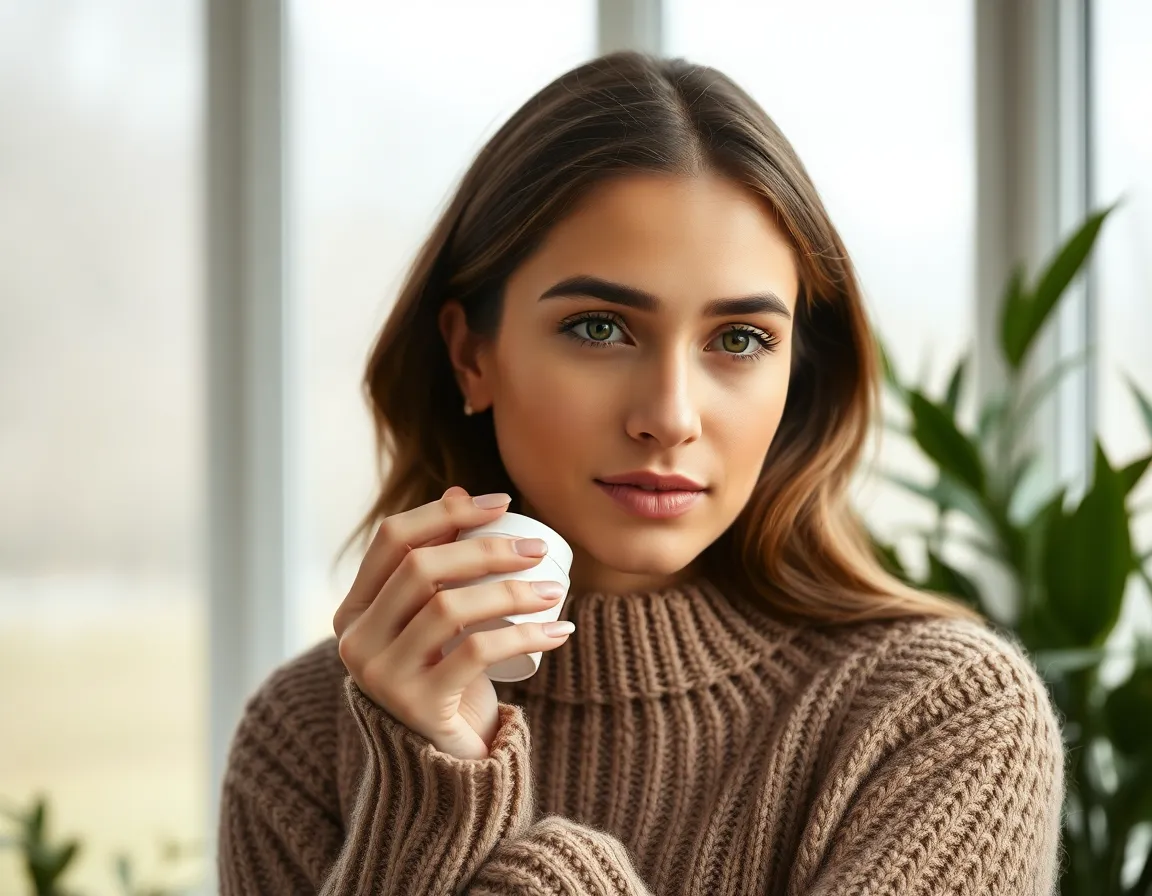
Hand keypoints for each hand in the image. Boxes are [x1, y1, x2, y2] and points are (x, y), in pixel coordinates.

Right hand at [332, 486, 573, 759]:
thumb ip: (440, 562)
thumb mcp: (439, 618)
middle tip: (538, 549)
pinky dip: (524, 635)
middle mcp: (355, 640)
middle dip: (486, 548)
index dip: (446, 511)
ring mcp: (380, 676)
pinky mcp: (416, 707)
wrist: (444, 764)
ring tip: (554, 590)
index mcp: (353, 608)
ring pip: (448, 608)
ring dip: (511, 591)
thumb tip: (461, 491)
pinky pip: (476, 654)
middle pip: (421, 568)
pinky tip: (558, 630)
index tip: (503, 502)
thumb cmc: (445, 676)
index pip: (392, 538)